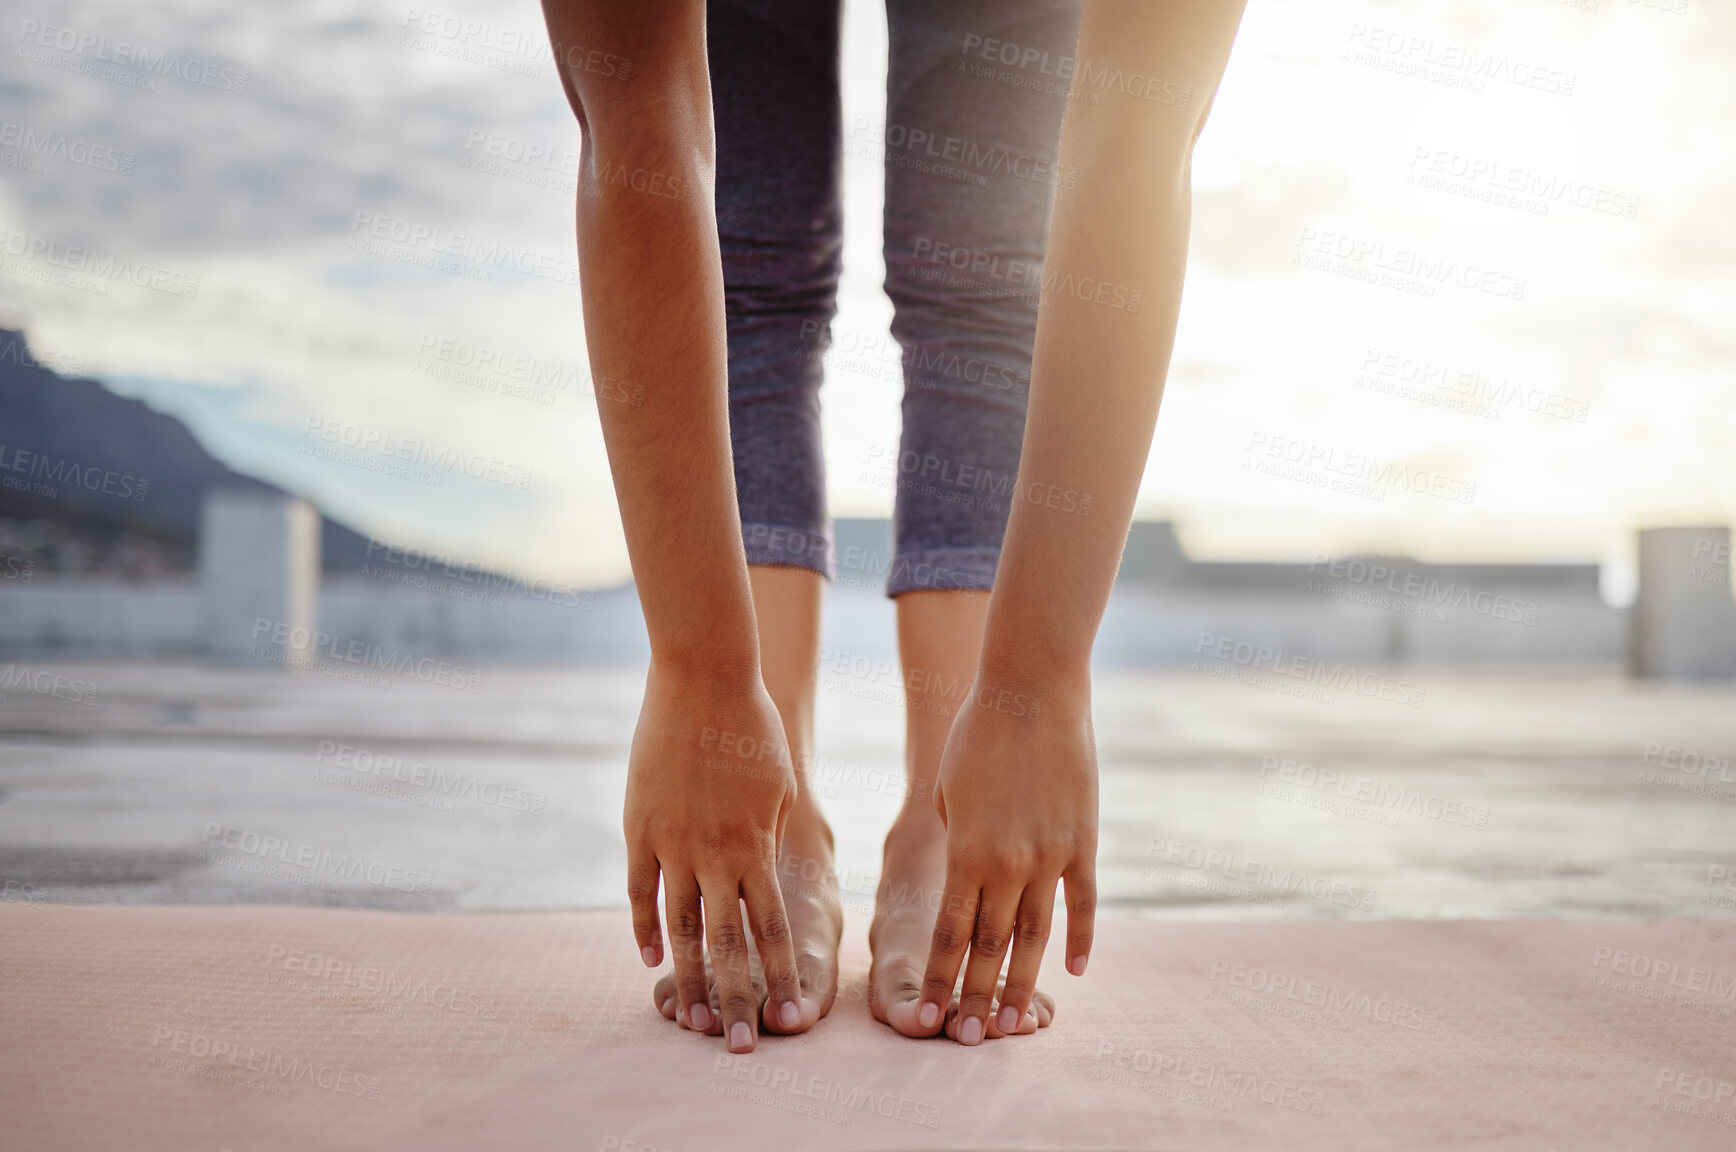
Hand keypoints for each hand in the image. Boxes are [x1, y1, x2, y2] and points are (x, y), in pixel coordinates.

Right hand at [623, 660, 803, 1051]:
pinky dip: (643, 926)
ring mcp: (671, 843)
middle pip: (726, 942)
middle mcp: (715, 853)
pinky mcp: (638, 827)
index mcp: (757, 845)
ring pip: (679, 926)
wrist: (703, 678)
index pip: (771, 928)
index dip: (778, 976)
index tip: (788, 1018)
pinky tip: (650, 959)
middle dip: (734, 998)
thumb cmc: (753, 726)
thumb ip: (771, 835)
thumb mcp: (779, 786)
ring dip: (685, 976)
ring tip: (688, 1018)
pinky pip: (639, 890)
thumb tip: (766, 872)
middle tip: (737, 1045)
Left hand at [918, 674, 1097, 1043]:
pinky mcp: (1083, 842)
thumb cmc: (977, 731)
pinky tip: (1075, 972)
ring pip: (1036, 936)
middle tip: (972, 1041)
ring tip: (1017, 1025)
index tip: (930, 1018)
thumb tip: (968, 873)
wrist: (1032, 690)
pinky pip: (1083, 903)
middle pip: (990, 947)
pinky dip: (1080, 939)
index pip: (949, 934)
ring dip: (1024, 983)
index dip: (940, 980)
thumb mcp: (948, 789)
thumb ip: (956, 839)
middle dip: (978, 998)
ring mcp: (1051, 856)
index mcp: (965, 853)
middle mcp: (1008, 864)